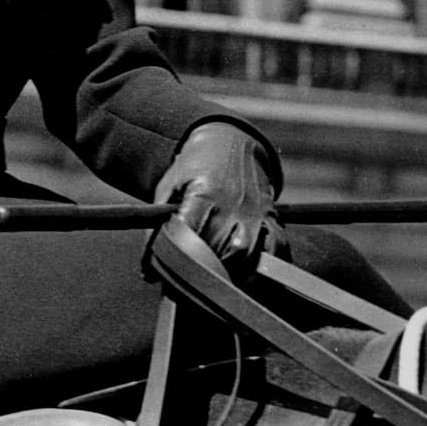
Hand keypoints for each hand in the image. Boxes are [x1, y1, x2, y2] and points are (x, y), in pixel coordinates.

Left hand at [153, 122, 280, 270]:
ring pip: (248, 258)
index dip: (179, 262)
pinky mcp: (271, 218)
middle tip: (190, 284)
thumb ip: (158, 223)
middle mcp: (233, 207)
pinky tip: (251, 277)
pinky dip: (266, 267)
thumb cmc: (193, 167)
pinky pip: (277, 250)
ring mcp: (256, 214)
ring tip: (216, 284)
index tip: (169, 276)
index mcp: (204, 197)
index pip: (191, 240)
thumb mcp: (169, 185)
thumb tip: (149, 266)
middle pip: (220, 254)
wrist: (228, 141)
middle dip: (203, 273)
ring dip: (232, 276)